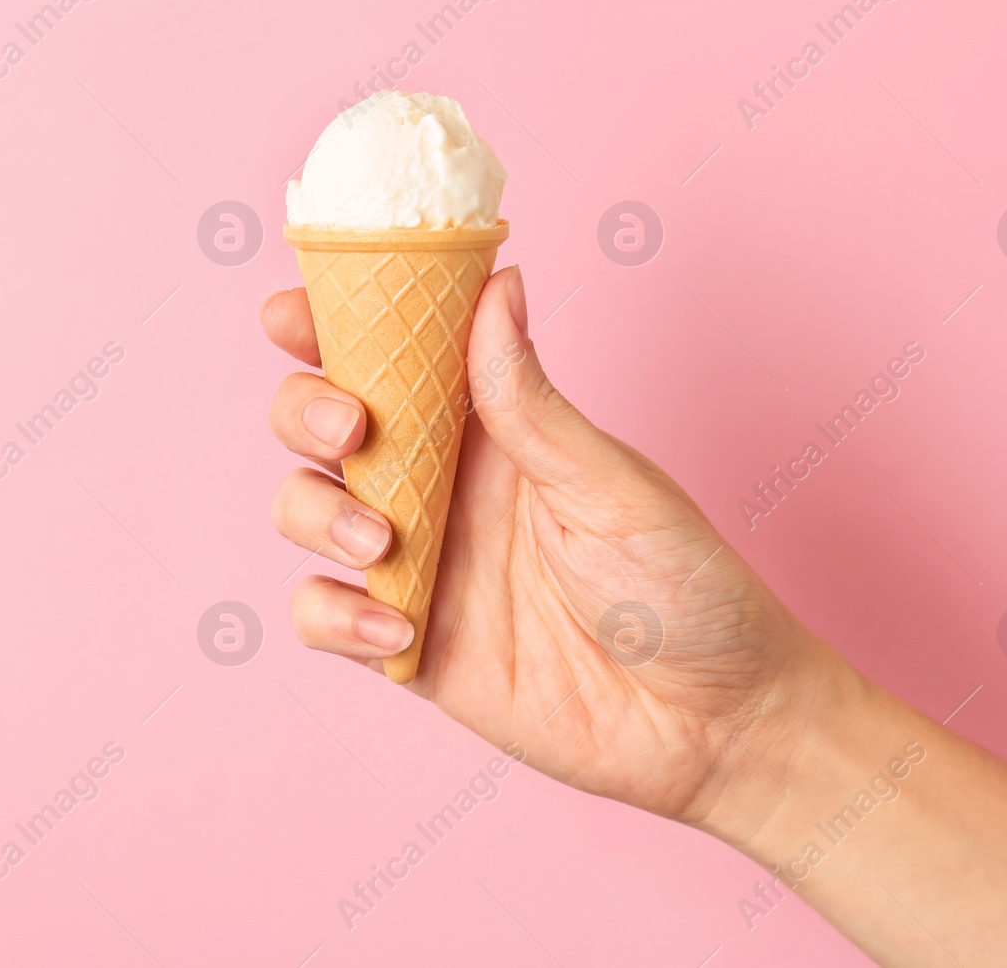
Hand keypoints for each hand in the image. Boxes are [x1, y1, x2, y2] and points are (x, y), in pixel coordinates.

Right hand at [261, 266, 830, 830]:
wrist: (713, 723)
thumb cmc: (687, 589)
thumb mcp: (610, 487)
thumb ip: (530, 399)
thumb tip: (497, 282)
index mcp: (489, 427)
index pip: (389, 354)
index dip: (328, 324)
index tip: (293, 314)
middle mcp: (439, 486)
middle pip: (321, 423)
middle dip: (307, 412)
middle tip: (354, 431)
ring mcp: (418, 565)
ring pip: (307, 509)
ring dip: (320, 514)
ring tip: (386, 546)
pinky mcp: (407, 644)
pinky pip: (323, 616)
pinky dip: (336, 616)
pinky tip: (399, 630)